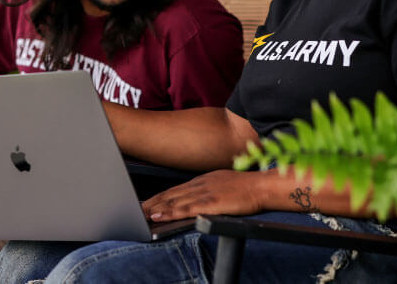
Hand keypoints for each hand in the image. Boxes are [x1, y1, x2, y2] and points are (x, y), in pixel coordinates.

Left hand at [142, 170, 264, 221]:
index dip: (158, 198)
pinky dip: (170, 212)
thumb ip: (207, 190)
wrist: (261, 186)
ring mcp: (203, 193)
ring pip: (173, 201)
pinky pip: (185, 209)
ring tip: (140, 214)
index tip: (145, 203)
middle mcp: (198, 185)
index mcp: (201, 181)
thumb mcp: (221, 183)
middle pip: (169, 195)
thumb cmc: (246, 187)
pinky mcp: (210, 203)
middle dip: (151, 203)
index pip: (174, 190)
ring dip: (155, 208)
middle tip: (135, 209)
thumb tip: (195, 198)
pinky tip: (159, 216)